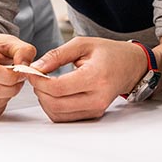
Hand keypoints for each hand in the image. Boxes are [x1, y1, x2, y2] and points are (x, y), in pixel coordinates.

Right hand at [0, 29, 36, 119]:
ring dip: (7, 97)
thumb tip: (25, 67)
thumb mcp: (11, 42)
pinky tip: (2, 93)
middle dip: (11, 88)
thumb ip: (23, 51)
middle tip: (20, 80)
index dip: (11, 76)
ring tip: (11, 85)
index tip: (22, 73)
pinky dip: (0, 106)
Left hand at [26, 37, 148, 121]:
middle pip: (55, 104)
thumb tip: (35, 67)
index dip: (38, 81)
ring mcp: (97, 109)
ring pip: (58, 114)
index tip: (31, 71)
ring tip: (46, 84)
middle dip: (39, 91)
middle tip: (36, 77)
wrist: (131, 66)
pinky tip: (55, 92)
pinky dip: (54, 106)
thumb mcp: (83, 44)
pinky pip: (65, 117)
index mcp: (96, 76)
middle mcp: (98, 97)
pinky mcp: (94, 114)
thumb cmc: (109, 53)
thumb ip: (57, 55)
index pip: (58, 88)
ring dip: (45, 100)